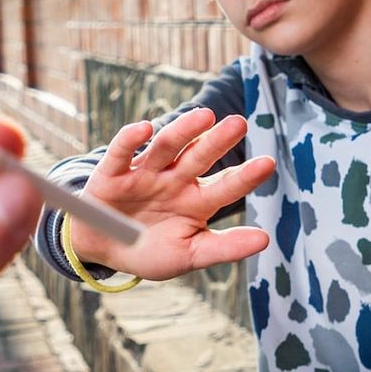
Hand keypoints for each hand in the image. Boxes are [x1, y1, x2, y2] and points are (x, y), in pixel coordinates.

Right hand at [70, 108, 274, 280]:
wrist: (104, 252)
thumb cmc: (150, 252)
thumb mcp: (189, 255)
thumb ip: (224, 248)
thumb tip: (265, 239)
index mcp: (196, 201)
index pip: (224, 186)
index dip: (244, 177)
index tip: (267, 164)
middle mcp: (174, 181)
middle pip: (198, 157)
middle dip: (217, 141)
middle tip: (239, 124)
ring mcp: (145, 174)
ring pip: (165, 147)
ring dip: (182, 131)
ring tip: (204, 116)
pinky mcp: (113, 173)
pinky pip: (121, 153)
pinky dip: (130, 139)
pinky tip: (144, 128)